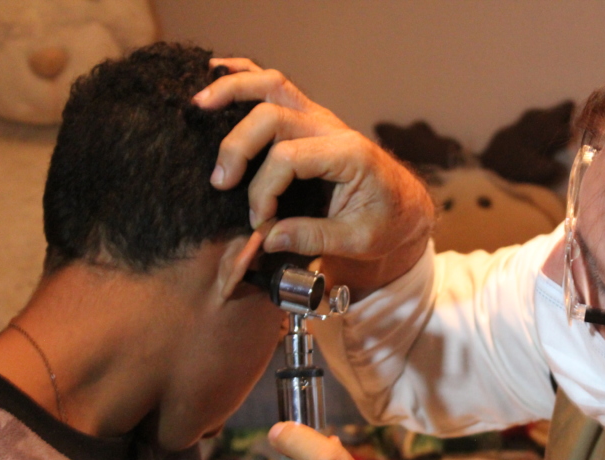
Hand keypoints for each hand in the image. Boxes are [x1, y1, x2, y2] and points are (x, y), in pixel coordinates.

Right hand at [193, 59, 433, 300]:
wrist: (405, 207)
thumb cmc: (386, 222)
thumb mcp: (359, 240)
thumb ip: (314, 238)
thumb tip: (268, 237)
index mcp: (350, 155)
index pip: (289, 159)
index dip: (264, 191)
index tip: (261, 222)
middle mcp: (334, 128)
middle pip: (273, 117)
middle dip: (239, 147)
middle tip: (221, 182)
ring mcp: (321, 118)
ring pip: (273, 87)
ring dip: (234, 91)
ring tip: (200, 105)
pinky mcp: (310, 120)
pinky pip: (278, 87)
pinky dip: (247, 78)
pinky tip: (218, 74)